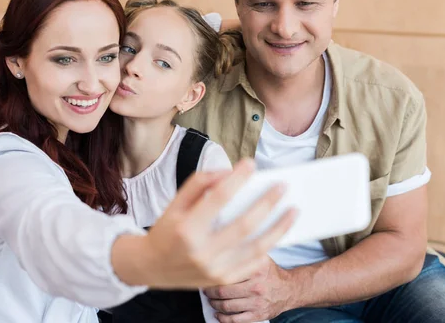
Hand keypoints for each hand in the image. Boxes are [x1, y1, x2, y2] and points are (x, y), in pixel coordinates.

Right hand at [113, 159, 296, 288]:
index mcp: (186, 229)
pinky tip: (278, 232)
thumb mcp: (174, 203)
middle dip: (267, 203)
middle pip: (243, 225)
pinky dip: (269, 248)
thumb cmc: (167, 230)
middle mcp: (201, 252)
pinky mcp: (223, 280)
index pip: (217, 199)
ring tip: (293, 211)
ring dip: (279, 228)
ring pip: (256, 248)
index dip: (236, 180)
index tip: (251, 164)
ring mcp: (214, 270)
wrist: (151, 266)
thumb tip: (228, 173)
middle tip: (283, 186)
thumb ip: (199, 183)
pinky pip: (253, 264)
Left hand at [204, 257, 294, 322]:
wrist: (289, 290)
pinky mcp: (258, 315)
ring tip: (210, 300)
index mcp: (255, 269)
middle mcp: (256, 286)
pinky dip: (223, 318)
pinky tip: (218, 314)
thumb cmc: (270, 272)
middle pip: (222, 291)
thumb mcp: (261, 257)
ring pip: (226, 306)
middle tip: (205, 289)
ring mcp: (257, 303)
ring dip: (214, 304)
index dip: (211, 274)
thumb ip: (244, 251)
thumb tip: (222, 244)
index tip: (204, 274)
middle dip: (209, 291)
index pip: (226, 272)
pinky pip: (235, 320)